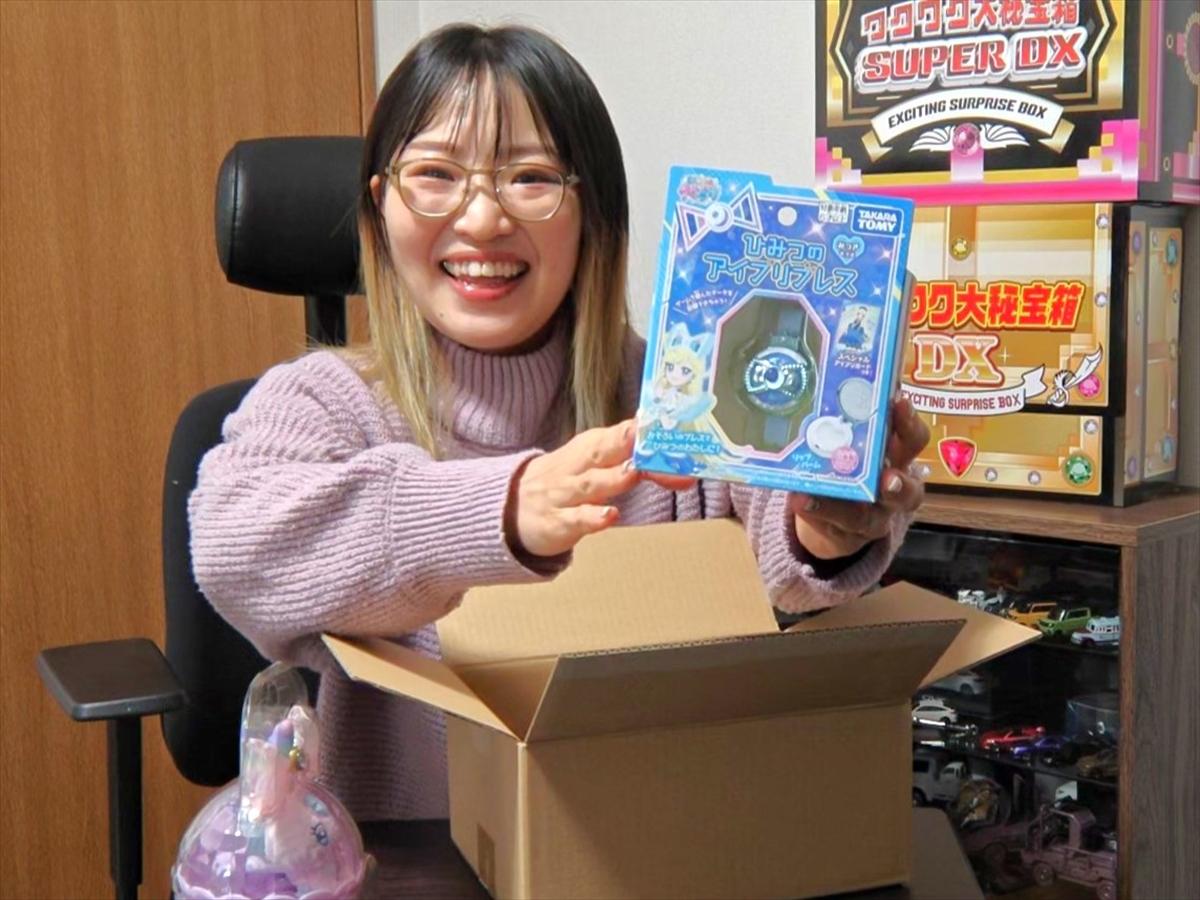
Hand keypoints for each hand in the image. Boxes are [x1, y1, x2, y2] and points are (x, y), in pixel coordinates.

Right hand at [507, 419, 694, 557]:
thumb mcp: (593, 464)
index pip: (620, 435)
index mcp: (590, 449)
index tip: (666, 423)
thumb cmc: (564, 483)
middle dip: (624, 441)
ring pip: (590, 484)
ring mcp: (564, 494)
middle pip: (602, 451)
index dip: (643, 430)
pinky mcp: (555, 522)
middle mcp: (577, 467)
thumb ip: (631, 459)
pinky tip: (610, 515)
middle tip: (648, 436)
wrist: (509, 508)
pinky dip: (592, 517)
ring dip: (613, 478)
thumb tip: (671, 453)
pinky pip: (575, 519)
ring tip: (634, 473)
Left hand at [787, 397, 929, 559]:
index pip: (913, 438)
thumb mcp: (855, 440)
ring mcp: (873, 518)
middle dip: (899, 484)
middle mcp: (894, 490)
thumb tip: (830, 374)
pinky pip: (834, 526)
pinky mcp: (847, 534)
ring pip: (868, 519)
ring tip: (819, 496)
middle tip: (889, 478)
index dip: (909, 422)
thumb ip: (850, 417)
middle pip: (910, 489)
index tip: (898, 402)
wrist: (839, 515)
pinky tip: (798, 499)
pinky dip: (816, 511)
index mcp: (899, 457)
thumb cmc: (852, 463)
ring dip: (845, 509)